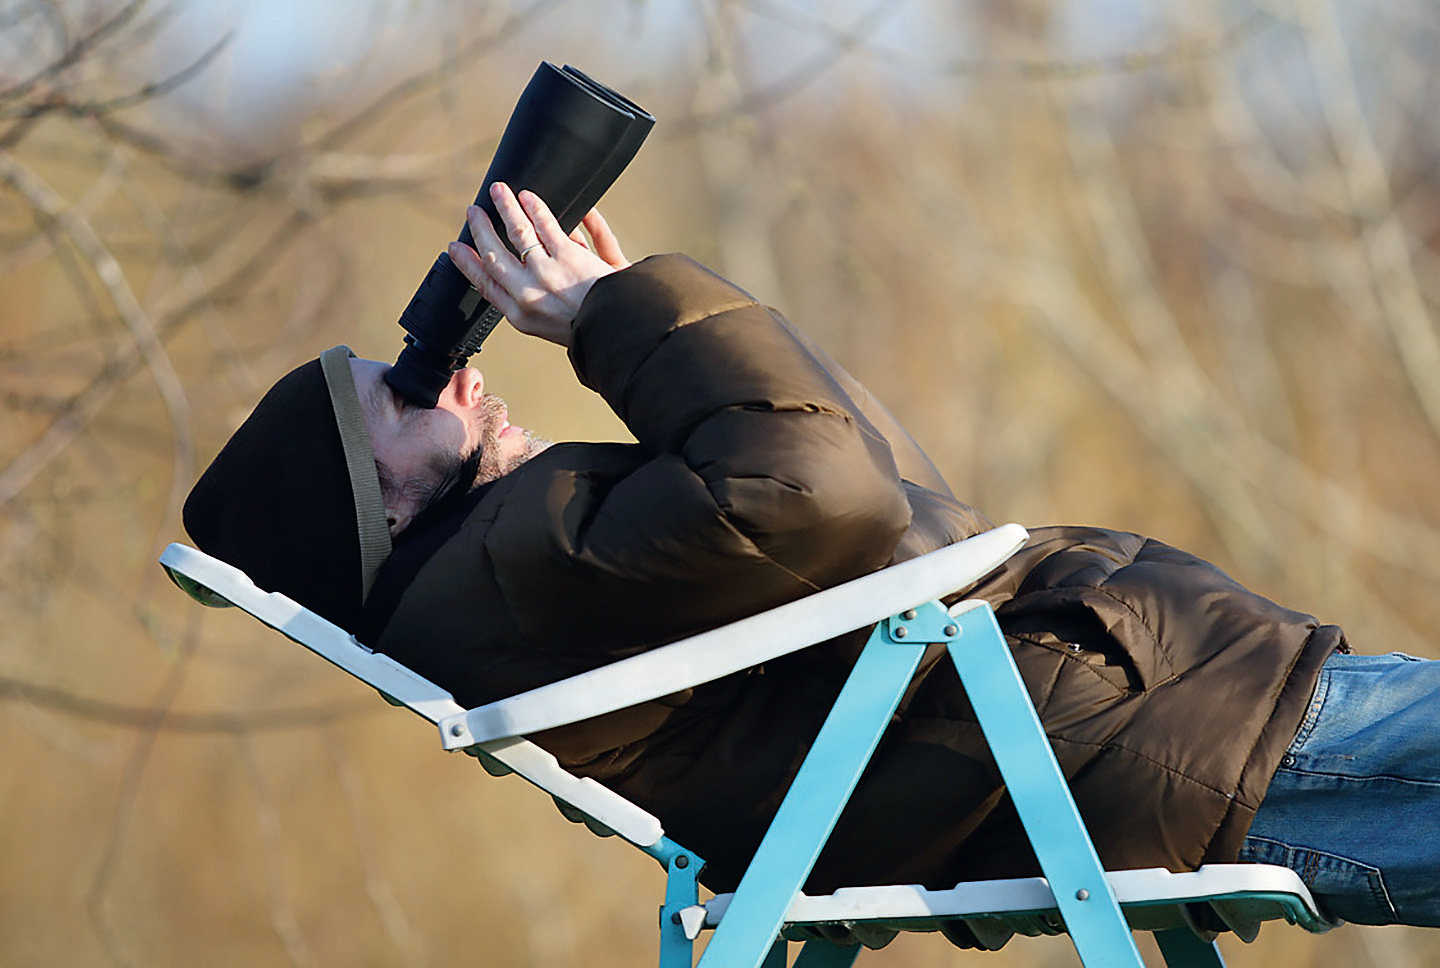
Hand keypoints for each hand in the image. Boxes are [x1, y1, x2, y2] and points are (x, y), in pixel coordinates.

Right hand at [448, 182, 629, 346]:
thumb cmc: (589, 330)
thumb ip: (530, 303)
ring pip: (517, 232)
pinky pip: (545, 224)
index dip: (467, 264)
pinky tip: (528, 197)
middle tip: (473, 212)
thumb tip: (519, 274)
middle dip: (480, 230)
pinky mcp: (567, 256)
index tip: (456, 248)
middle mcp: (527, 294)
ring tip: (498, 191)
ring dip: (505, 207)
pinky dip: (534, 207)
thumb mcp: (547, 327)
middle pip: (494, 254)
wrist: (615, 330)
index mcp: (520, 316)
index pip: (485, 285)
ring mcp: (545, 273)